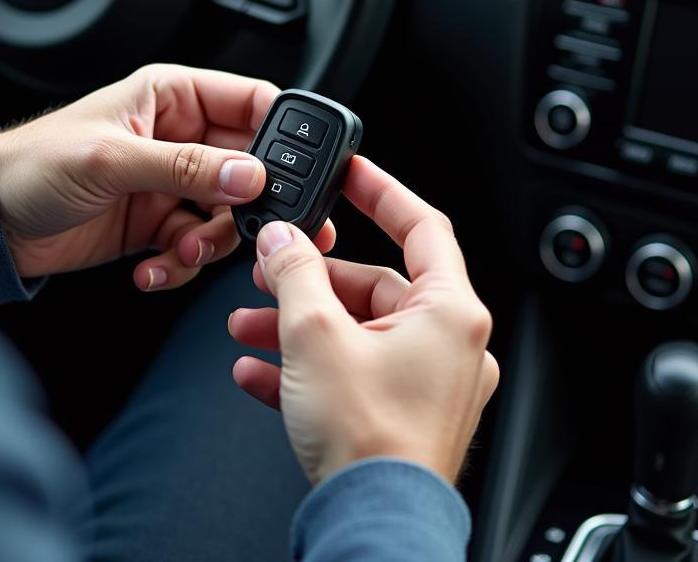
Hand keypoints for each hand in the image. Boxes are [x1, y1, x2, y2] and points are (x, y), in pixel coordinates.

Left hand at [0, 64, 335, 290]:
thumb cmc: (33, 165)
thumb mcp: (112, 160)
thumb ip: (186, 167)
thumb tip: (252, 174)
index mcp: (172, 97)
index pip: (251, 103)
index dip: (282, 136)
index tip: (297, 174)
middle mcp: (179, 136)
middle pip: (250, 166)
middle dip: (254, 203)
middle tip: (259, 230)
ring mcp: (170, 183)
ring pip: (227, 213)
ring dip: (212, 242)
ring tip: (181, 252)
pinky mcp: (157, 223)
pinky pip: (195, 246)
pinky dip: (182, 265)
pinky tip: (153, 269)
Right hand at [229, 156, 497, 486]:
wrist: (372, 530)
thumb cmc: (368, 440)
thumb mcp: (316, 334)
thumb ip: (295, 272)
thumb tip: (282, 238)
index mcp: (449, 313)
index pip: (422, 225)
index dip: (382, 191)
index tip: (351, 172)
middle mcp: (449, 345)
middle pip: (373, 284)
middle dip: (310, 279)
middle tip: (270, 272)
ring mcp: (428, 384)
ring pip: (355, 330)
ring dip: (297, 325)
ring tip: (249, 327)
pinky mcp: (403, 417)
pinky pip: (350, 373)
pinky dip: (306, 367)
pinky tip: (258, 371)